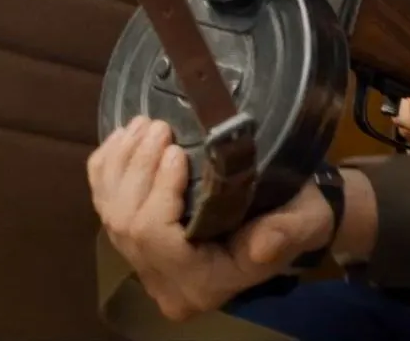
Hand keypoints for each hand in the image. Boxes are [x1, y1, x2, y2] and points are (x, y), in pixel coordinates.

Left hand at [87, 116, 335, 320]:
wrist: (288, 216)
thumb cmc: (297, 217)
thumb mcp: (306, 223)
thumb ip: (286, 234)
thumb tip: (261, 246)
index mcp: (202, 285)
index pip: (158, 242)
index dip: (159, 194)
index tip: (177, 151)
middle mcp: (164, 281)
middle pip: (126, 224)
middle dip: (137, 169)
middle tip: (160, 126)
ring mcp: (143, 261)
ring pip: (109, 211)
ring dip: (120, 162)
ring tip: (145, 125)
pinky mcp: (133, 238)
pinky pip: (102, 202)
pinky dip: (106, 168)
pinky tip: (124, 138)